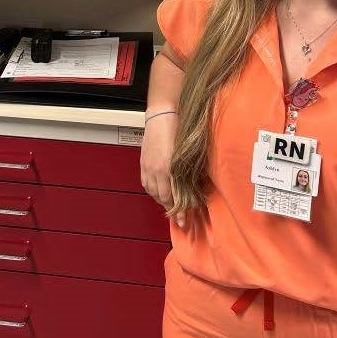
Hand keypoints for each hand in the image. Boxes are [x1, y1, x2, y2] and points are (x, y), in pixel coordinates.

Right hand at [140, 112, 184, 226]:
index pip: (174, 198)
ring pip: (153, 192)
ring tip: (169, 206)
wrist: (162, 115)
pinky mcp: (144, 162)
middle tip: (180, 219)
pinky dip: (153, 191)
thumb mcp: (187, 154)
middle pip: (163, 197)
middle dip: (171, 210)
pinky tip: (158, 192)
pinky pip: (146, 183)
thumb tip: (193, 188)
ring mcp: (148, 166)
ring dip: (161, 201)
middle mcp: (156, 170)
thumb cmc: (179, 130)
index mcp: (168, 169)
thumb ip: (188, 172)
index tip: (185, 221)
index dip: (180, 211)